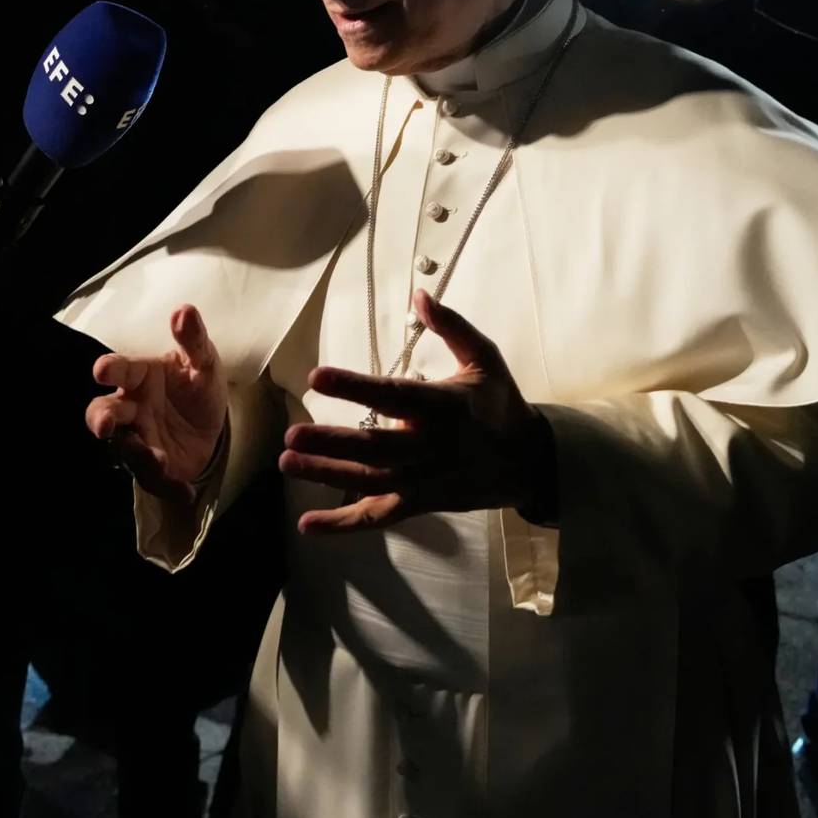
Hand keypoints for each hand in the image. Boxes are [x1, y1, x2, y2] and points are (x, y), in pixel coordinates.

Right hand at [85, 305, 228, 503]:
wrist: (213, 422)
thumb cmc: (196, 384)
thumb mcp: (204, 361)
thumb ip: (193, 340)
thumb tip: (184, 310)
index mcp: (139, 378)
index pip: (118, 371)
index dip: (109, 370)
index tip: (103, 370)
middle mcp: (131, 409)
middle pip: (104, 415)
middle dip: (102, 420)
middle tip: (107, 426)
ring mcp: (140, 439)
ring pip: (124, 450)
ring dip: (136, 455)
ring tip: (156, 459)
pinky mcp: (154, 467)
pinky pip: (155, 480)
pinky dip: (170, 487)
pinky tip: (185, 491)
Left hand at [281, 290, 556, 534]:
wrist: (530, 462)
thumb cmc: (501, 404)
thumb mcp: (485, 358)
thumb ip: (452, 327)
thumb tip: (419, 293)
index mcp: (443, 406)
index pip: (392, 394)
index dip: (354, 387)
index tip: (317, 376)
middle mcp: (431, 445)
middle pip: (375, 447)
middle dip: (332, 443)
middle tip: (291, 436)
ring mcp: (424, 479)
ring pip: (370, 481)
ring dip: (328, 475)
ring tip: (287, 464)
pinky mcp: (421, 503)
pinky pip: (379, 515)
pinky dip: (344, 524)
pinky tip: (308, 524)